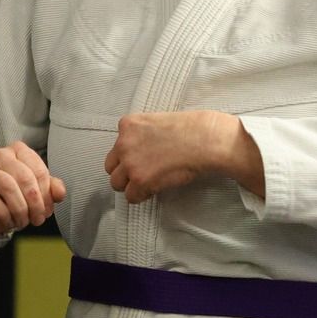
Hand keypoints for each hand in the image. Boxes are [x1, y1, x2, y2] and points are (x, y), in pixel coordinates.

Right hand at [0, 142, 65, 240]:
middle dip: (35, 204)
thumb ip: (52, 188)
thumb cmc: (14, 197)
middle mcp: (0, 155)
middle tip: (38, 220)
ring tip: (24, 222)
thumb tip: (60, 192)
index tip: (47, 211)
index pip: (39, 171)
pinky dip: (5, 215)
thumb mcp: (37, 191)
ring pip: (8, 187)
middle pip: (25, 178)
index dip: (46, 194)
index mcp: (19, 151)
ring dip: (20, 210)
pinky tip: (9, 222)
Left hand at [104, 110, 264, 203]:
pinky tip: (154, 189)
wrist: (205, 140)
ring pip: (117, 183)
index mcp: (127, 125)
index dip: (129, 156)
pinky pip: (131, 196)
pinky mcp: (140, 180)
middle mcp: (123, 143)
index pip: (116, 147)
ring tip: (149, 183)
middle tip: (143, 173)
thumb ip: (144, 134)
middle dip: (125, 171)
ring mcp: (130, 163)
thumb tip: (144, 150)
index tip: (142, 159)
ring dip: (131, 185)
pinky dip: (141, 196)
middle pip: (111, 166)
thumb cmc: (192, 129)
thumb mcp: (159, 121)